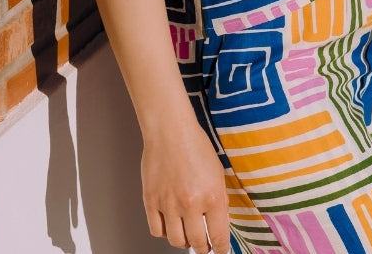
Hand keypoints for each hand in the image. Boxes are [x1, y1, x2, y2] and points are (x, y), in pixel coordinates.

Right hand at [141, 120, 230, 251]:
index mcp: (212, 197)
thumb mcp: (217, 172)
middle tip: (204, 245)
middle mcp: (190, 204)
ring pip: (176, 241)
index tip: (220, 251)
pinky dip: (165, 232)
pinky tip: (171, 224)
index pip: (218, 237)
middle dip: (203, 247)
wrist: (170, 130)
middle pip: (197, 243)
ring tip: (187, 234)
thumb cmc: (195, 145)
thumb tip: (219, 223)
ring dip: (184, 241)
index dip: (220, 248)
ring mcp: (168, 205)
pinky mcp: (150, 201)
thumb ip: (219, 200)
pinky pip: (157, 230)